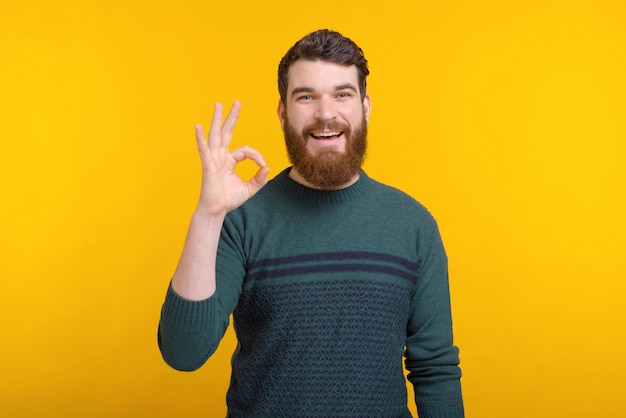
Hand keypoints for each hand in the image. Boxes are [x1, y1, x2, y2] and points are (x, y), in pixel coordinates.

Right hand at [195, 101, 268, 216]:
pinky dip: (200, 138)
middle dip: (232, 117)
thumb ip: (259, 178)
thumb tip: (267, 167)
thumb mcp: (250, 189)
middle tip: (237, 102)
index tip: (263, 165)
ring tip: (218, 105)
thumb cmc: (229, 199)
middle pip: (227, 132)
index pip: (246, 150)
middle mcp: (220, 156)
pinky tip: (197, 127)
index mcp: (229, 160)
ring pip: (216, 135)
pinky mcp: (208, 165)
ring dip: (217, 119)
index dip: (256, 156)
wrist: (216, 210)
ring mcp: (213, 159)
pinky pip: (204, 149)